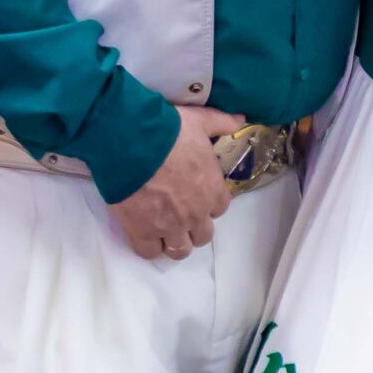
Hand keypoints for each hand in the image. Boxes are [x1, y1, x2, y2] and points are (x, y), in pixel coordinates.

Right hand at [113, 107, 246, 260]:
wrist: (132, 141)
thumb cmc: (168, 131)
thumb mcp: (200, 121)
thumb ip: (222, 123)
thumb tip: (241, 119)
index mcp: (212, 190)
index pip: (219, 209)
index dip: (208, 203)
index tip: (195, 195)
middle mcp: (195, 213)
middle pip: (202, 236)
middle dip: (193, 227)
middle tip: (178, 213)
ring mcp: (170, 226)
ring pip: (180, 250)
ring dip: (174, 241)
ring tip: (161, 228)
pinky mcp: (142, 231)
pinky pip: (150, 252)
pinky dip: (149, 246)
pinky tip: (143, 233)